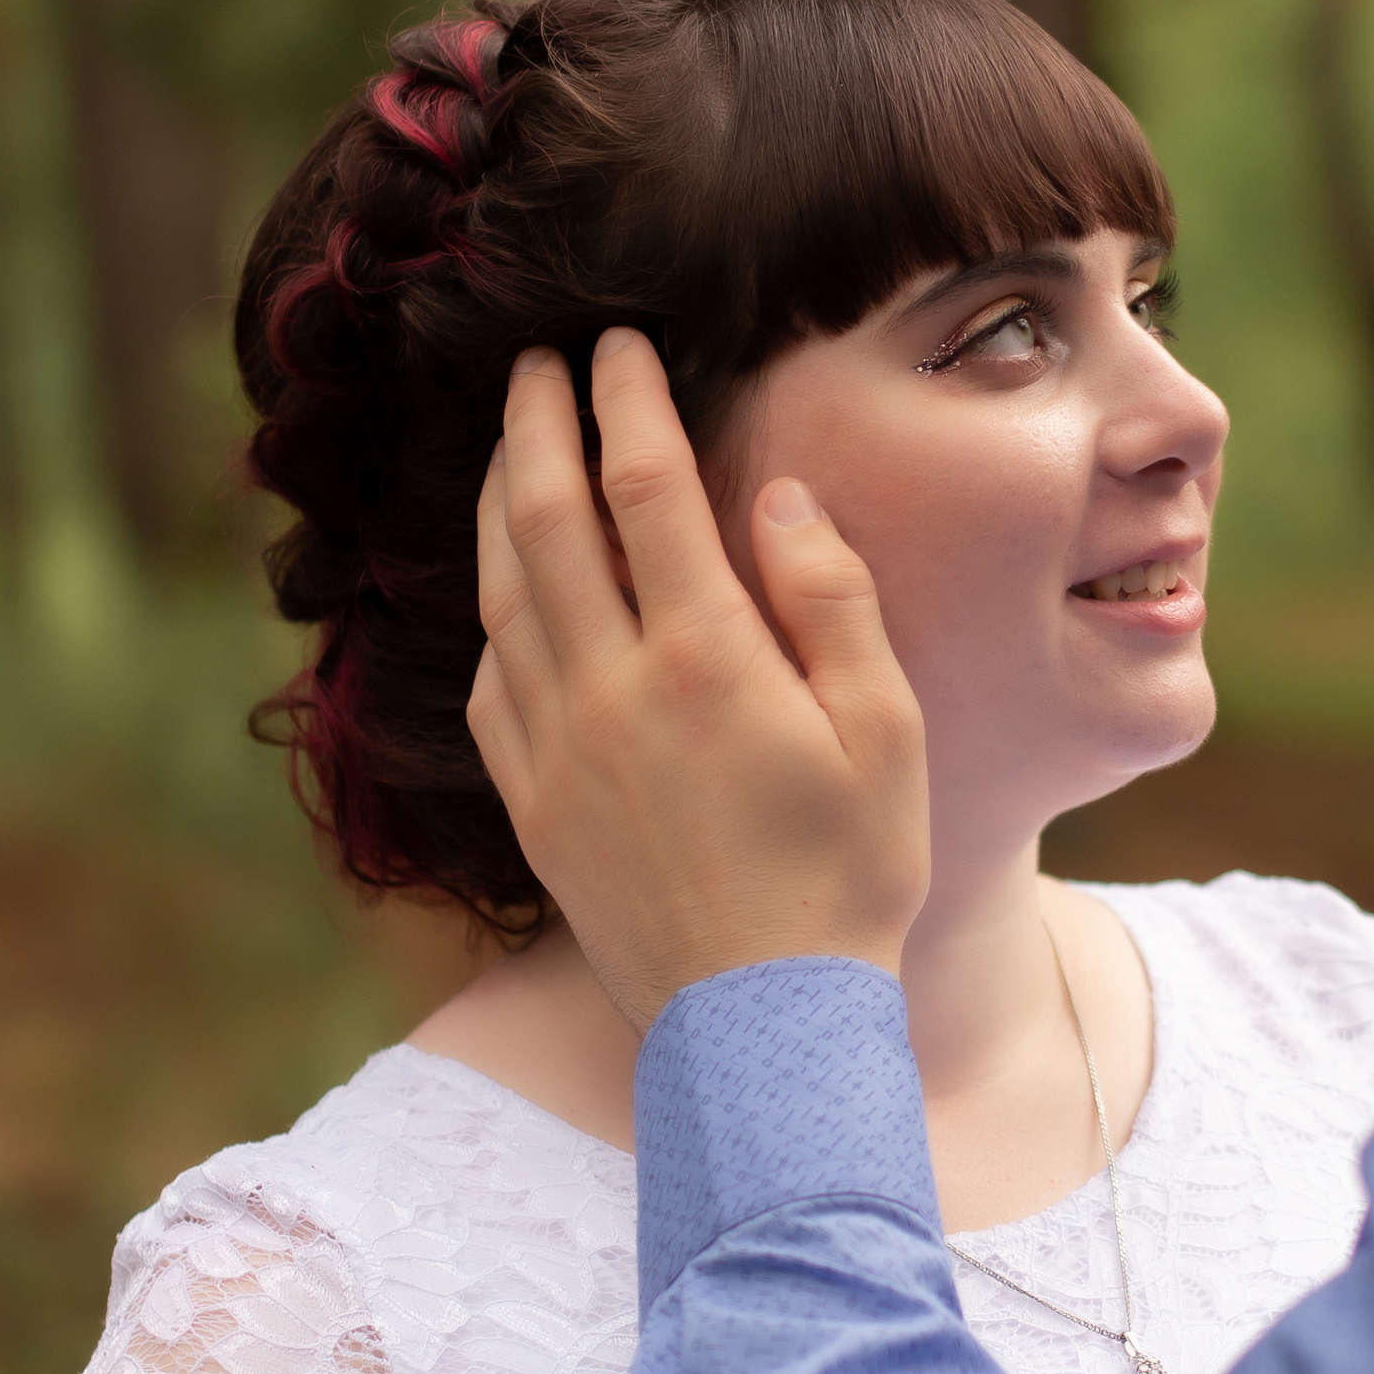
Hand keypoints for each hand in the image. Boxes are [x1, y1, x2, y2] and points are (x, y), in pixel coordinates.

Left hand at [469, 330, 930, 1030]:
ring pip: (502, 595)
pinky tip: (508, 595)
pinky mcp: (532, 806)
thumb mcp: (885, 732)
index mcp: (705, 657)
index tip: (618, 344)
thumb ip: (831, 602)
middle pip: (547, 520)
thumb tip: (776, 497)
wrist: (760, 1029)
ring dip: (499, 506)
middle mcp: (611, 690)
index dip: (625, 401)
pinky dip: (492, 616)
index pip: (644, 486)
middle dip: (537, 426)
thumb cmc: (850, 877)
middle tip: (536, 364)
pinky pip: (487, 684)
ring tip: (508, 451)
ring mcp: (556, 750)